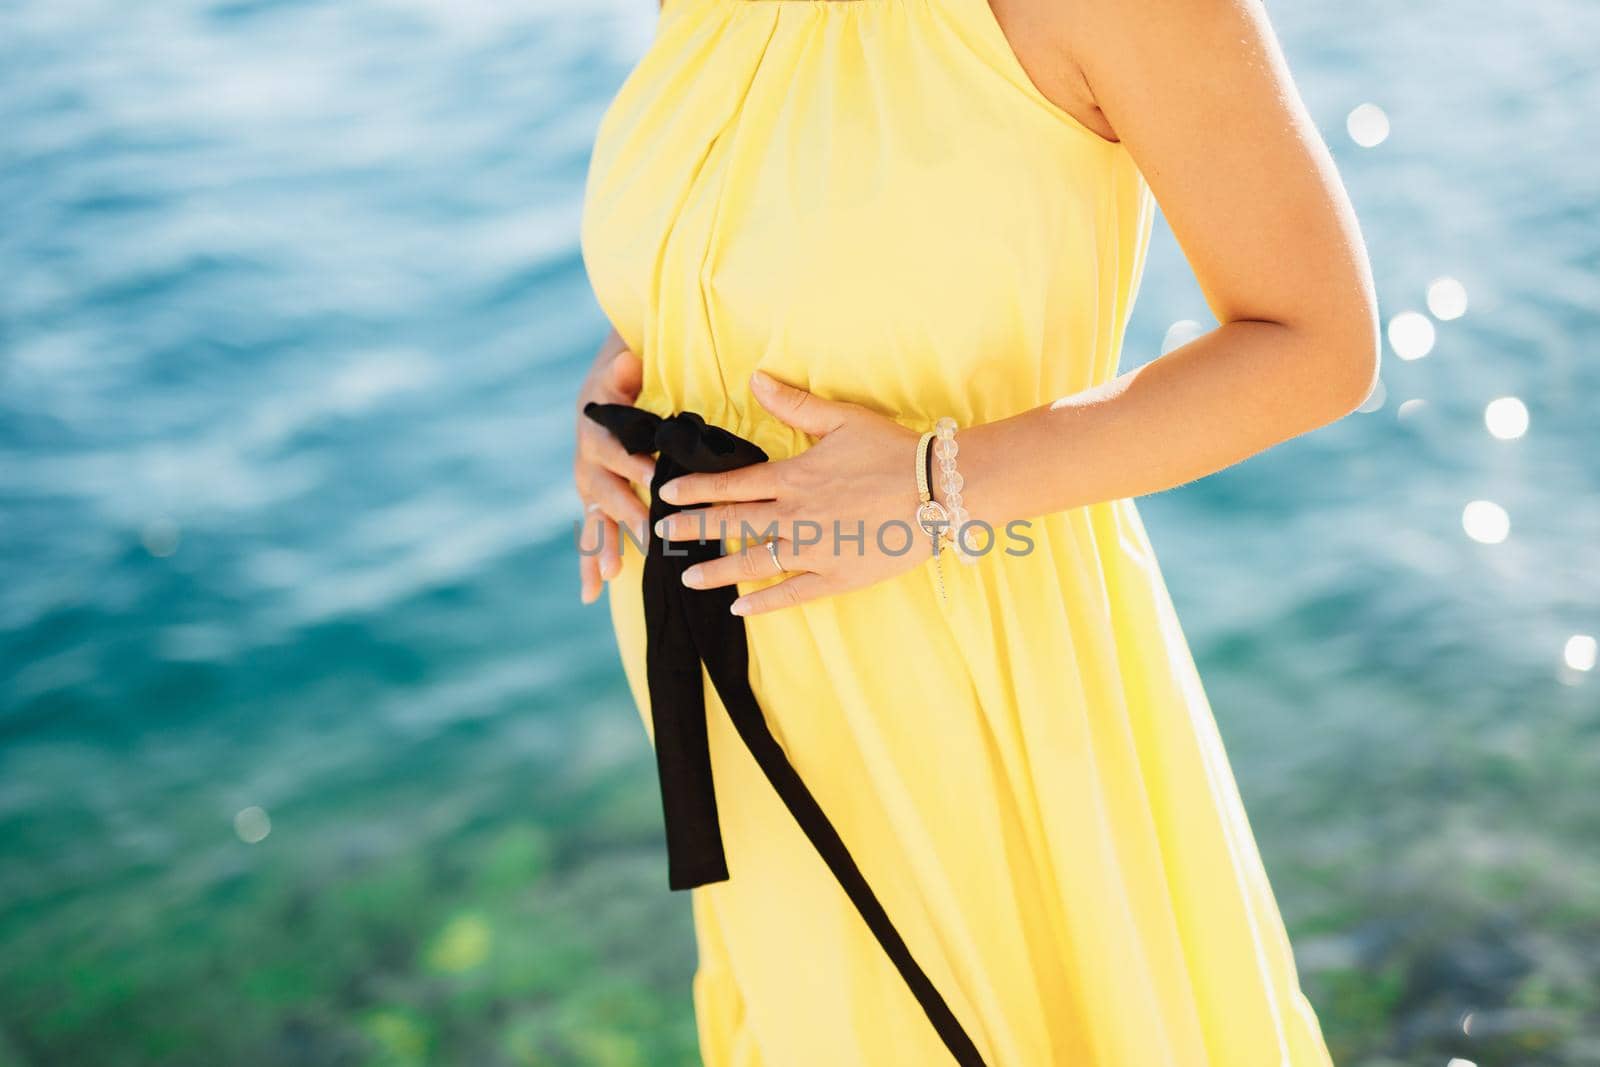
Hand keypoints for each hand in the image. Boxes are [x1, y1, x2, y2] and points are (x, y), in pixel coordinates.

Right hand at [574, 339, 655, 603]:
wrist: (603, 389)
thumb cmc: (624, 375)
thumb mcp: (623, 363)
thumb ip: (624, 368)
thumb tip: (627, 362)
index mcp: (597, 427)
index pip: (614, 447)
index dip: (630, 461)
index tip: (651, 475)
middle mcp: (588, 459)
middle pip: (606, 489)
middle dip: (626, 513)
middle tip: (647, 534)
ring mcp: (590, 484)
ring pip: (597, 518)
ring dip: (602, 546)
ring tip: (612, 574)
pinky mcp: (595, 502)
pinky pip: (593, 534)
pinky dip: (589, 564)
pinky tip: (590, 594)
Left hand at [653, 370, 927, 615]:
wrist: (939, 489)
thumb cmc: (894, 449)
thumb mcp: (842, 418)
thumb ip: (794, 403)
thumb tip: (755, 378)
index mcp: (794, 477)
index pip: (732, 485)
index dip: (696, 490)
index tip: (667, 495)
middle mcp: (796, 515)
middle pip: (734, 523)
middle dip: (694, 529)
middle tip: (661, 535)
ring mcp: (815, 549)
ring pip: (755, 561)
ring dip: (718, 569)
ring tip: (688, 578)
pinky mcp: (838, 577)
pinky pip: (793, 593)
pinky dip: (764, 601)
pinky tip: (739, 607)